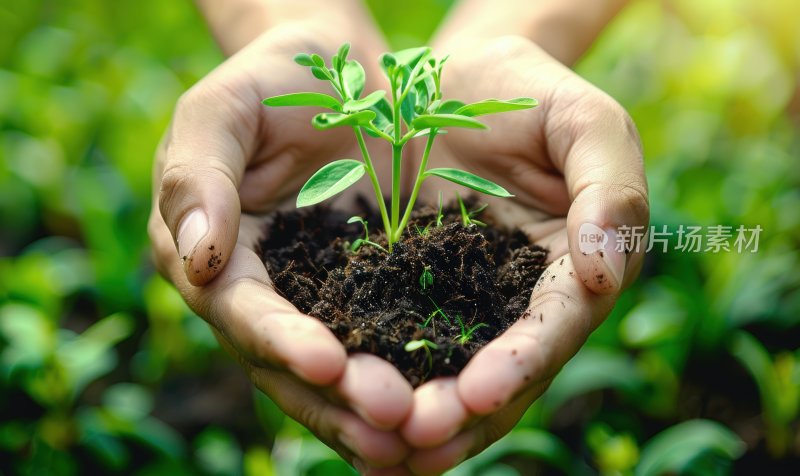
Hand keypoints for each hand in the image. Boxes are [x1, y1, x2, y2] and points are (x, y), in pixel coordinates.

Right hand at [148, 23, 414, 471]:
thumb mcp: (224, 109)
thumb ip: (198, 175)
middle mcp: (262, 296)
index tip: (328, 362)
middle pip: (289, 364)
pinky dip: (410, 379)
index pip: (242, 311)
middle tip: (392, 423)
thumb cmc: (271, 82)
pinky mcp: (371, 295)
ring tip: (419, 434)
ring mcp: (317, 302)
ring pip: (336, 374)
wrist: (338, 76)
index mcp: (216, 257)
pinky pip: (387, 344)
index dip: (280, 340)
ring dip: (371, 410)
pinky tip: (445, 407)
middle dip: (338, 398)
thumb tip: (197, 259)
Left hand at [399, 36, 648, 473]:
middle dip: (460, 414)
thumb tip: (603, 275)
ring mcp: (457, 304)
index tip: (479, 392)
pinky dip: (369, 380)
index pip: (553, 328)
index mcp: (569, 270)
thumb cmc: (527, 92)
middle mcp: (515, 303)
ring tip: (376, 448)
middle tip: (415, 436)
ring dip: (413, 419)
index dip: (520, 364)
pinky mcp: (401, 294)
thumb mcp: (584, 122)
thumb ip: (609, 190)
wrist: (451, 81)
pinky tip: (339, 406)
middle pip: (498, 377)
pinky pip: (387, 343)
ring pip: (441, 377)